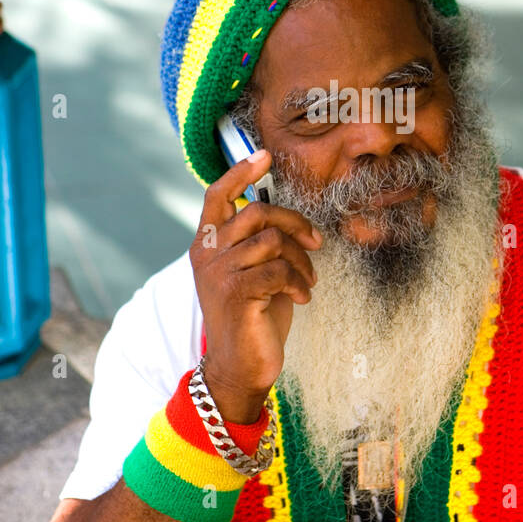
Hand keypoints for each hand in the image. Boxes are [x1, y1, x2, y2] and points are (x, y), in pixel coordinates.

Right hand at [189, 150, 321, 421]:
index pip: (217, 195)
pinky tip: (302, 297)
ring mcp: (219, 272)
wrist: (239, 367)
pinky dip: (299, 282)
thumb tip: (286, 213)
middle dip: (295, 223)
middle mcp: (207, 253)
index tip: (265, 155)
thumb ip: (257, 242)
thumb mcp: (252, 271)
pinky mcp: (235, 293)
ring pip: (274, 241)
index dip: (241, 171)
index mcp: (207, 243)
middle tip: (315, 244)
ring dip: (302, 260)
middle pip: (258, 212)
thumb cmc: (252, 317)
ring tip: (307, 281)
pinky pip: (279, 270)